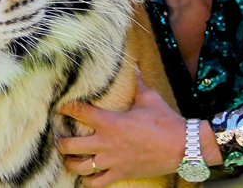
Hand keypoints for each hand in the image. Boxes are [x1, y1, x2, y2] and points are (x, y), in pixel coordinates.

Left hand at [58, 75, 185, 186]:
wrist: (181, 146)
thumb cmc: (164, 121)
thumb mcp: (149, 98)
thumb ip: (137, 84)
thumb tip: (135, 66)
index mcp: (110, 122)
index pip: (80, 112)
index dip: (68, 108)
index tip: (62, 107)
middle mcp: (106, 143)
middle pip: (70, 145)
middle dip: (62, 141)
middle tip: (61, 138)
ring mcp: (112, 161)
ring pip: (79, 167)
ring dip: (70, 162)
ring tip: (69, 158)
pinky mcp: (121, 173)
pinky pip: (97, 183)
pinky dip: (89, 181)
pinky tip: (87, 177)